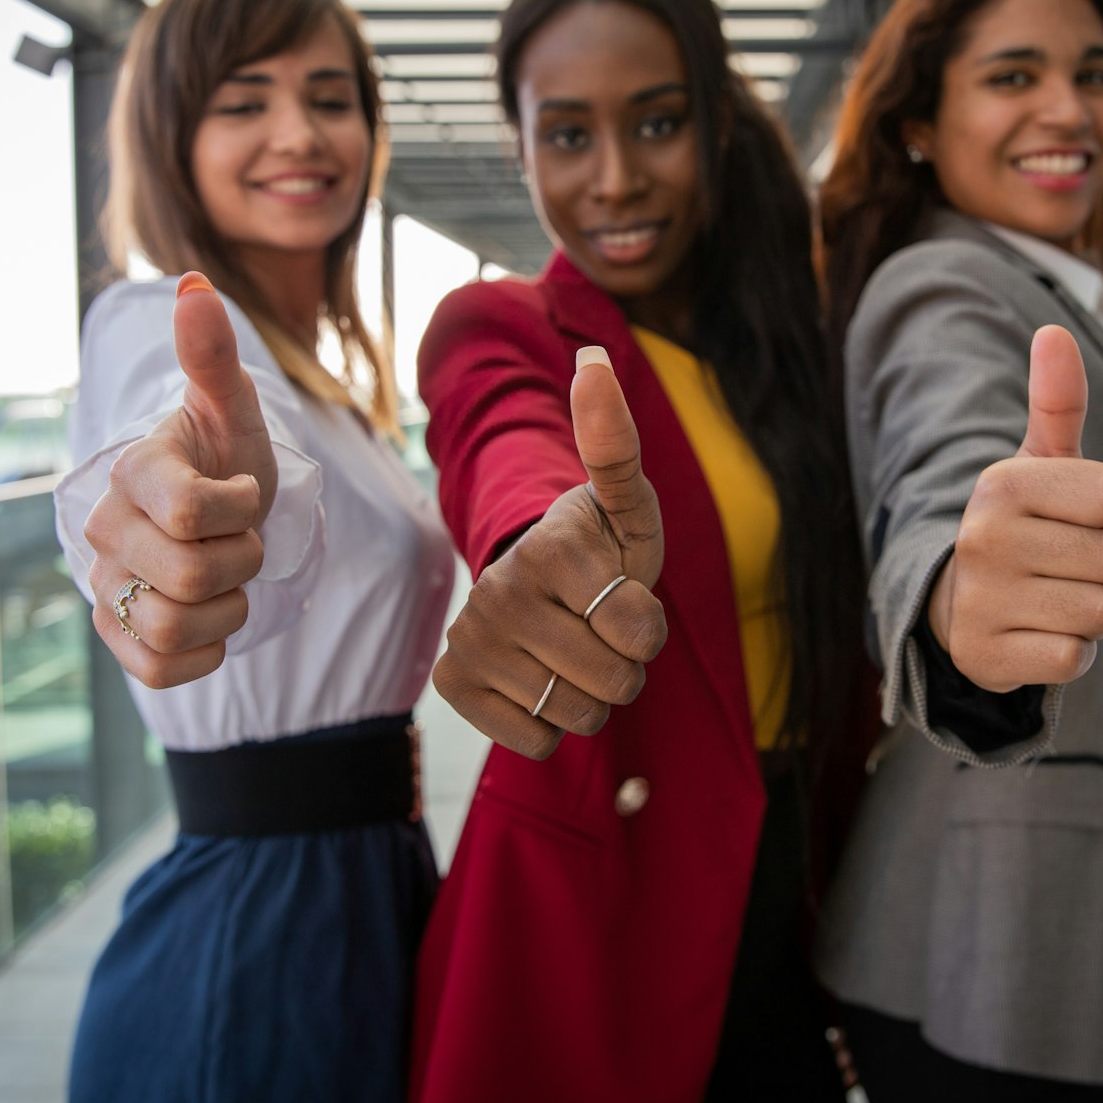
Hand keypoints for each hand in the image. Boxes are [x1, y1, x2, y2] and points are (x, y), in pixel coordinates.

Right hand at [82, 272, 273, 687]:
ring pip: (176, 628)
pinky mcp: (115, 637)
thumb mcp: (235, 411)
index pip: (191, 512)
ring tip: (225, 578)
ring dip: (226, 609)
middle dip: (244, 562)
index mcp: (135, 472)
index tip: (243, 493)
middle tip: (241, 539)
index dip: (240, 510)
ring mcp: (104, 586)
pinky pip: (160, 670)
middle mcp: (105, 529)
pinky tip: (207, 617)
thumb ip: (214, 356)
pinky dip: (202, 653)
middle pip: (196, 576)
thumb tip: (194, 287)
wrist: (222, 519)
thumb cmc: (230, 460)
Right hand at [432, 347, 669, 758]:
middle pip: (611, 684)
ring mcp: (471, 638)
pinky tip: (538, 680)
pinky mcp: (452, 682)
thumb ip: (617, 445)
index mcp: (549, 546)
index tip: (625, 597)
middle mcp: (498, 590)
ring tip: (573, 653)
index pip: (642, 633)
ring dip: (589, 698)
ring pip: (574, 718)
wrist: (538, 582)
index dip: (650, 628)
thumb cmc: (600, 545)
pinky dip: (548, 726)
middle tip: (602, 631)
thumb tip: (592, 360)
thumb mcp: (626, 504)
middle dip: (625, 668)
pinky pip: (532, 742)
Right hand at [927, 325, 1102, 691]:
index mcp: (1002, 483)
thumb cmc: (1021, 528)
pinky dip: (1068, 653)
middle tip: (1061, 567)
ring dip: (1090, 613)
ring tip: (1050, 600)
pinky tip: (1035, 635)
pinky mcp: (985, 656)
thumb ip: (1057, 402)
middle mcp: (984, 537)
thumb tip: (1054, 330)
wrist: (956, 608)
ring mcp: (981, 599)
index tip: (1071, 520)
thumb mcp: (1038, 465)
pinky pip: (1074, 658)